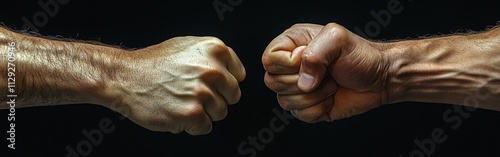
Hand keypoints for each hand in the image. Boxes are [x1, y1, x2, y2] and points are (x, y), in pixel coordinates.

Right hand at [105, 36, 245, 134]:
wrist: (125, 78)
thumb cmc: (153, 63)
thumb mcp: (187, 46)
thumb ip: (212, 56)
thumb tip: (232, 71)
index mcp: (214, 49)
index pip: (238, 75)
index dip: (223, 82)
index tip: (209, 83)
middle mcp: (212, 69)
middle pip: (232, 96)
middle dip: (216, 98)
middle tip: (193, 94)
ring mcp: (203, 92)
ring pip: (221, 112)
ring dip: (204, 112)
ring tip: (182, 101)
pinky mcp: (193, 114)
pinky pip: (206, 127)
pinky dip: (192, 125)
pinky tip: (177, 111)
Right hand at [262, 23, 390, 122]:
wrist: (379, 78)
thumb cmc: (360, 55)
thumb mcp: (337, 39)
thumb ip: (314, 54)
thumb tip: (303, 81)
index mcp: (291, 44)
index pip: (269, 59)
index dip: (288, 64)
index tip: (308, 59)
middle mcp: (290, 66)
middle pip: (272, 82)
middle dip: (303, 82)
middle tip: (325, 73)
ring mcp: (297, 88)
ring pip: (284, 101)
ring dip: (314, 96)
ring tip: (330, 84)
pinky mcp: (306, 107)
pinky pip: (299, 115)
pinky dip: (319, 109)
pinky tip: (330, 97)